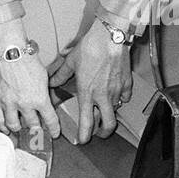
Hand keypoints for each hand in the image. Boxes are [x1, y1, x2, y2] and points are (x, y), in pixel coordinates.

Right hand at [0, 23, 59, 137]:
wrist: (8, 49)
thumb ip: (44, 91)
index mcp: (40, 98)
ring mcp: (9, 103)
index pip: (50, 120)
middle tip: (37, 132)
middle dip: (37, 130)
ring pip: (14, 125)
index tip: (54, 133)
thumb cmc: (27, 58)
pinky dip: (2, 126)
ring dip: (19, 128)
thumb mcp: (43, 75)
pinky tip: (5, 129)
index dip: (54, 129)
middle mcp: (25, 104)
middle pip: (33, 125)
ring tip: (21, 129)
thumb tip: (45, 99)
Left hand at [48, 20, 132, 144]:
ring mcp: (117, 91)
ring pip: (115, 110)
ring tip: (105, 111)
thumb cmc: (90, 48)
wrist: (110, 37)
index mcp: (87, 93)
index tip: (83, 140)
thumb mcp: (71, 62)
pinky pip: (125, 97)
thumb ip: (61, 74)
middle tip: (99, 132)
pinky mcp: (127, 84)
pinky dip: (121, 98)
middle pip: (108, 125)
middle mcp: (103, 96)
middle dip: (104, 133)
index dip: (84, 135)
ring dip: (110, 113)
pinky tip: (116, 93)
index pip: (87, 122)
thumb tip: (52, 82)